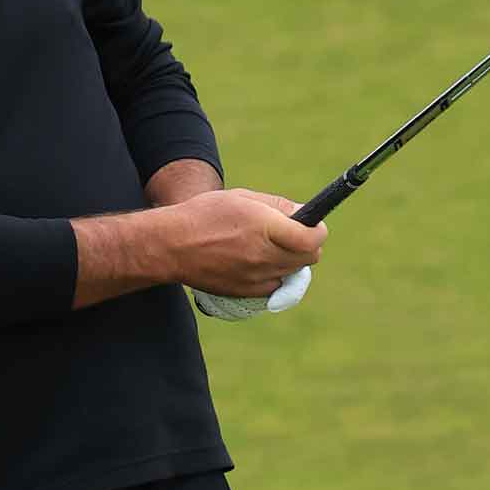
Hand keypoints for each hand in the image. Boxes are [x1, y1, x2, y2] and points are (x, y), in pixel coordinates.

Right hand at [162, 189, 323, 319]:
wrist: (172, 246)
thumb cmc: (204, 214)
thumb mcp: (241, 197)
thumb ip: (277, 205)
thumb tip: (303, 212)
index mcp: (264, 227)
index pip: (311, 238)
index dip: (318, 230)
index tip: (314, 224)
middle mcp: (264, 255)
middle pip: (309, 258)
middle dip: (308, 244)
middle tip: (295, 234)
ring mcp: (256, 277)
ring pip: (294, 272)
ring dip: (291, 259)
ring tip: (271, 246)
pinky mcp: (247, 292)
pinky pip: (275, 285)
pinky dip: (274, 274)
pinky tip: (257, 261)